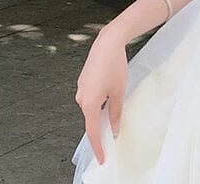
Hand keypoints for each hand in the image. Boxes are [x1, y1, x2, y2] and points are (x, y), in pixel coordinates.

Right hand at [74, 31, 127, 164]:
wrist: (108, 42)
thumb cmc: (114, 66)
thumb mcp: (119, 92)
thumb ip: (116, 113)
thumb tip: (114, 129)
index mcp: (89, 103)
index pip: (93, 131)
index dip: (98, 146)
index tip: (102, 158)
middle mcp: (81, 98)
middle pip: (92, 119)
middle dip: (102, 125)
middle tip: (114, 134)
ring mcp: (81, 88)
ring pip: (92, 107)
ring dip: (102, 110)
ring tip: (116, 104)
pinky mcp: (84, 81)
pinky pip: (91, 96)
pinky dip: (99, 100)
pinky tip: (110, 92)